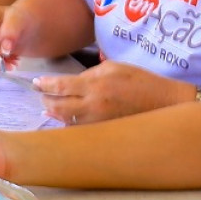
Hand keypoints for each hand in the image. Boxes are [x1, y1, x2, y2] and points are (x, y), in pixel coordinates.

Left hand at [34, 62, 187, 124]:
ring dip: (55, 114)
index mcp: (95, 84)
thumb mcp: (114, 67)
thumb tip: (72, 82)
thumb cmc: (140, 82)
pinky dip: (70, 124)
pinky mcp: (103, 132)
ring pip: (66, 121)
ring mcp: (97, 122)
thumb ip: (90, 73)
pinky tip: (66, 120)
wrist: (164, 103)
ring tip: (50, 108)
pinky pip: (79, 129)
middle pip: (57, 107)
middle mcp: (93, 106)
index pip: (60, 86)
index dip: (45, 85)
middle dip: (46, 101)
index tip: (36, 83)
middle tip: (42, 97)